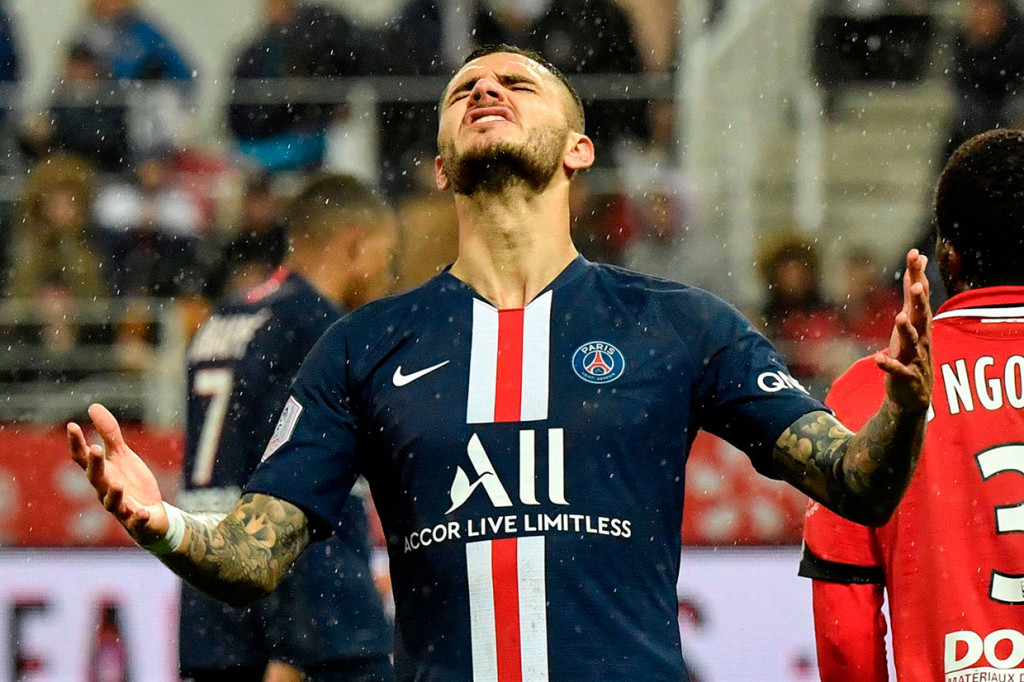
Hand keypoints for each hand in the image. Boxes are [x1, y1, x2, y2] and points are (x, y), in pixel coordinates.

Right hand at [67, 403, 167, 544]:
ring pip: (112, 502)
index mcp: (102, 474)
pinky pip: (137, 520)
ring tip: (117, 482)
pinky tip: (143, 512)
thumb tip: (92, 407)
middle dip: (95, 465)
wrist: (151, 516)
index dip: (77, 443)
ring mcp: (122, 507)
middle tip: (96, 449)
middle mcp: (106, 491)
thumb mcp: (122, 456)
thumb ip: (109, 434)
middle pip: (96, 478)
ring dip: (113, 493)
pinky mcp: (138, 520)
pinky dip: (139, 517)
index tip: (72, 426)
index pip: (83, 459)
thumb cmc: (131, 483)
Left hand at [875, 249, 932, 413]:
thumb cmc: (910, 355)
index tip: (915, 254)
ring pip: (912, 342)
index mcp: (920, 325)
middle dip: (920, 301)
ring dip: (906, 330)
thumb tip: (916, 271)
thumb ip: (913, 299)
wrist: (913, 397)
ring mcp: (915, 358)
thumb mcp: (911, 325)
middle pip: (921, 316)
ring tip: (900, 317)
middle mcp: (920, 339)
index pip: (920, 296)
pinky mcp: (906, 377)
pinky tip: (879, 358)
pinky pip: (897, 370)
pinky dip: (888, 364)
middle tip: (918, 284)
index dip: (918, 275)